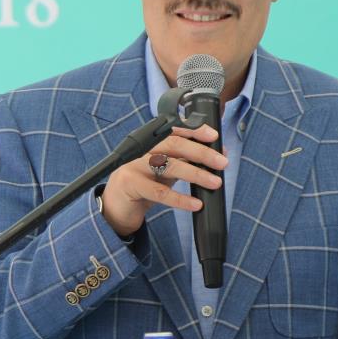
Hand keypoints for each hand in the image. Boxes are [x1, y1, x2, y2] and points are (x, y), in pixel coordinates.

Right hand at [99, 123, 225, 237]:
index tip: (213, 135)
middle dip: (200, 152)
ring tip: (214, 182)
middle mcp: (141, 150)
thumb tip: (217, 155)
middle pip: (173, 145)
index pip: (173, 130)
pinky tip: (195, 204)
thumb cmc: (143, 186)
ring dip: (195, 173)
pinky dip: (180, 198)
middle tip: (222, 162)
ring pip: (168, 165)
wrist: (115, 208)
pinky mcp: (130, 184)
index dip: (194, 130)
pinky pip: (159, 192)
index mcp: (151, 143)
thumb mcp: (164, 170)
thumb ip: (184, 161)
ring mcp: (133, 165)